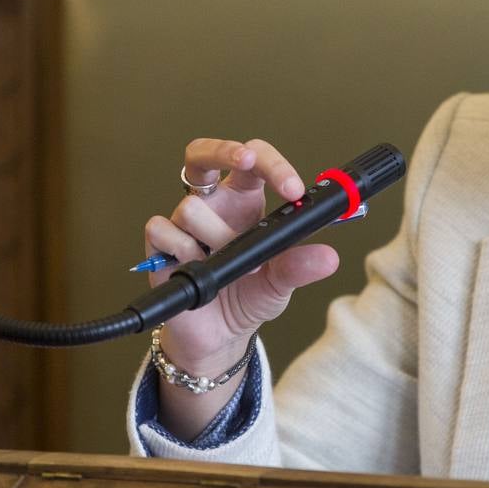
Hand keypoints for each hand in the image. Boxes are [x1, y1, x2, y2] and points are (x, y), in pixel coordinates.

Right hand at [144, 138, 338, 376]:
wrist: (220, 336)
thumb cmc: (249, 297)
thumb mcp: (282, 282)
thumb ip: (301, 267)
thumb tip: (328, 258)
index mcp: (245, 201)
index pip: (254, 162)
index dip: (272, 164)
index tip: (293, 189)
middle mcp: (213, 205)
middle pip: (203, 153)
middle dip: (224, 150)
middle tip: (246, 160)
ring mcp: (184, 223)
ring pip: (191, 207)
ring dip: (216, 238)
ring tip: (230, 266)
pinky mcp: (160, 246)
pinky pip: (162, 229)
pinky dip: (184, 251)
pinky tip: (198, 268)